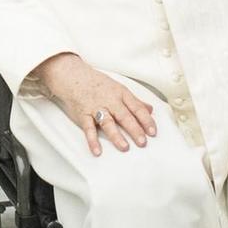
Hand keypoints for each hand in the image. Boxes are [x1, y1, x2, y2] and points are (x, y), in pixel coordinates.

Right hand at [34, 53, 157, 155]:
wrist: (74, 76)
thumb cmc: (98, 84)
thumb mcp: (119, 88)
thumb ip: (135, 101)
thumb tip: (150, 110)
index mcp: (121, 94)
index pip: (137, 108)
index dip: (146, 120)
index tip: (153, 132)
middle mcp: (110, 100)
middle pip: (124, 116)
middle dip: (134, 129)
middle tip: (143, 142)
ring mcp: (96, 108)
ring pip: (108, 122)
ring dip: (116, 135)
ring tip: (124, 147)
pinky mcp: (83, 115)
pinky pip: (88, 129)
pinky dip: (92, 140)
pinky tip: (97, 151)